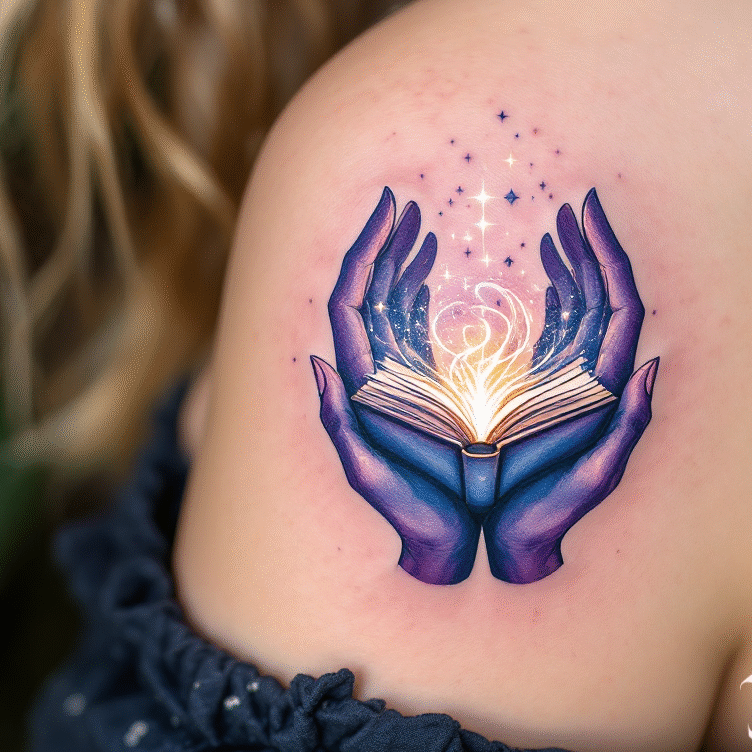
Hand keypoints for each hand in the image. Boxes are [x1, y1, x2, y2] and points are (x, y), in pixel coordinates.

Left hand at [313, 188, 477, 583]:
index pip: (352, 299)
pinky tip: (434, 282)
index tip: (391, 206)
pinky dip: (420, 298)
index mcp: (359, 382)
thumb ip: (337, 421)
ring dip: (402, 266)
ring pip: (390, 307)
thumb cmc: (410, 513)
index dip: (367, 248)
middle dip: (385, 244)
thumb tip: (312, 361)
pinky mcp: (417, 392)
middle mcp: (372, 372)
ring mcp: (395, 379)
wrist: (439, 545)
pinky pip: (411, 333)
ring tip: (423, 232)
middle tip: (409, 208)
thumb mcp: (366, 471)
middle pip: (369, 291)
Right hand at [486, 189, 655, 583]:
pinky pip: (558, 332)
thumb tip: (654, 366)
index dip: (606, 255)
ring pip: (579, 310)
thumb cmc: (550, 513)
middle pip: (601, 298)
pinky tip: (545, 279)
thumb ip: (626, 427)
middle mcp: (594, 376)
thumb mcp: (594, 477)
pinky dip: (554, 299)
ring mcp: (571, 379)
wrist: (520, 539)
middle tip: (571, 210)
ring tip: (556, 231)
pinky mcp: (549, 389)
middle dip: (588, 250)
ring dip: (571, 268)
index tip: (587, 210)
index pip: (617, 305)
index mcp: (605, 389)